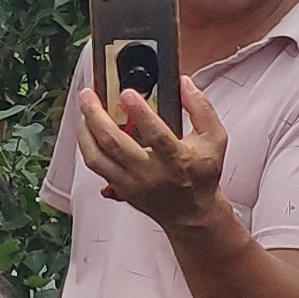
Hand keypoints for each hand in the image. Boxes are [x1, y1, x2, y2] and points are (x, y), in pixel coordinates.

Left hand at [72, 74, 228, 233]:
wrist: (192, 214)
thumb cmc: (202, 175)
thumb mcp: (214, 139)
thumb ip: (201, 108)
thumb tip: (184, 83)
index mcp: (176, 159)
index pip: (155, 135)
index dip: (139, 112)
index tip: (127, 93)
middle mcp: (150, 174)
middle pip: (115, 144)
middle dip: (96, 116)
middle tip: (88, 95)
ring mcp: (131, 183)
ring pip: (97, 157)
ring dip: (86, 131)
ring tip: (84, 110)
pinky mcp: (120, 189)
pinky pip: (96, 167)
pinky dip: (88, 145)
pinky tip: (88, 130)